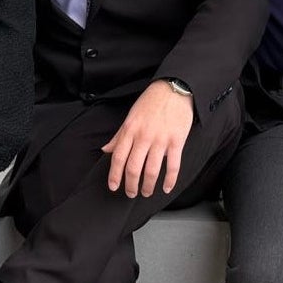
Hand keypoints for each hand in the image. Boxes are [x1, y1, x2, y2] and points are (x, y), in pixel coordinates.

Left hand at [101, 80, 193, 197]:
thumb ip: (119, 135)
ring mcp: (161, 139)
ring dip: (148, 186)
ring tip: (146, 192)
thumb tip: (105, 149)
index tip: (114, 187)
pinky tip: (166, 188)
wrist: (174, 88)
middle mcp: (144, 136)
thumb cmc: (151, 101)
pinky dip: (169, 180)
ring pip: (152, 170)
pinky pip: (173, 165)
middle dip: (130, 185)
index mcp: (130, 130)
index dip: (114, 175)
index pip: (118, 157)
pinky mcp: (177, 141)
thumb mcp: (130, 116)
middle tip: (131, 193)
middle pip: (133, 168)